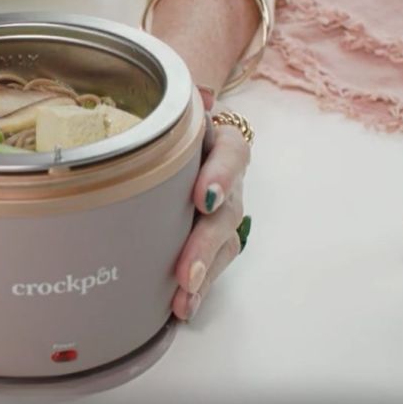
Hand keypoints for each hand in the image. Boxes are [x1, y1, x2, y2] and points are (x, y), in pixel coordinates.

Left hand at [171, 89, 250, 319]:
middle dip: (205, 244)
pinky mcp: (213, 235)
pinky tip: (184, 307)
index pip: (230, 153)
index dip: (220, 176)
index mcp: (221, 141)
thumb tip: (200, 96)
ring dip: (205, 273)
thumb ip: (174, 106)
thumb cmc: (172, 123)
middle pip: (226, 211)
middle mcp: (228, 178)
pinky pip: (213, 262)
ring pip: (224, 243)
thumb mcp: (173, 108)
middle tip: (187, 272)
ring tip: (185, 297)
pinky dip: (199, 286)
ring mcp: (224, 210)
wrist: (182, 132)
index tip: (204, 199)